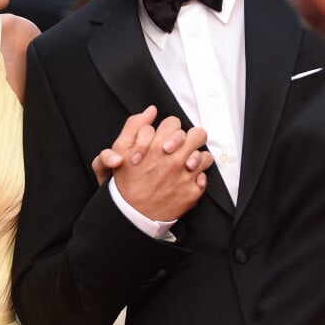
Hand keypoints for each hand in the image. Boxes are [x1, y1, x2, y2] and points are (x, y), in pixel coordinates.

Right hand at [92, 106, 208, 186]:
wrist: (131, 214)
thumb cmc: (126, 181)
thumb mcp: (120, 149)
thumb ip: (134, 126)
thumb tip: (151, 110)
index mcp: (157, 145)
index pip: (174, 123)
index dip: (169, 129)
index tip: (164, 139)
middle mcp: (174, 158)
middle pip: (197, 134)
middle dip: (190, 138)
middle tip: (182, 146)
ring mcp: (185, 175)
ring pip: (204, 155)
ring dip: (196, 156)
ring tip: (186, 163)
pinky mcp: (192, 191)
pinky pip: (204, 175)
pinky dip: (197, 176)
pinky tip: (186, 178)